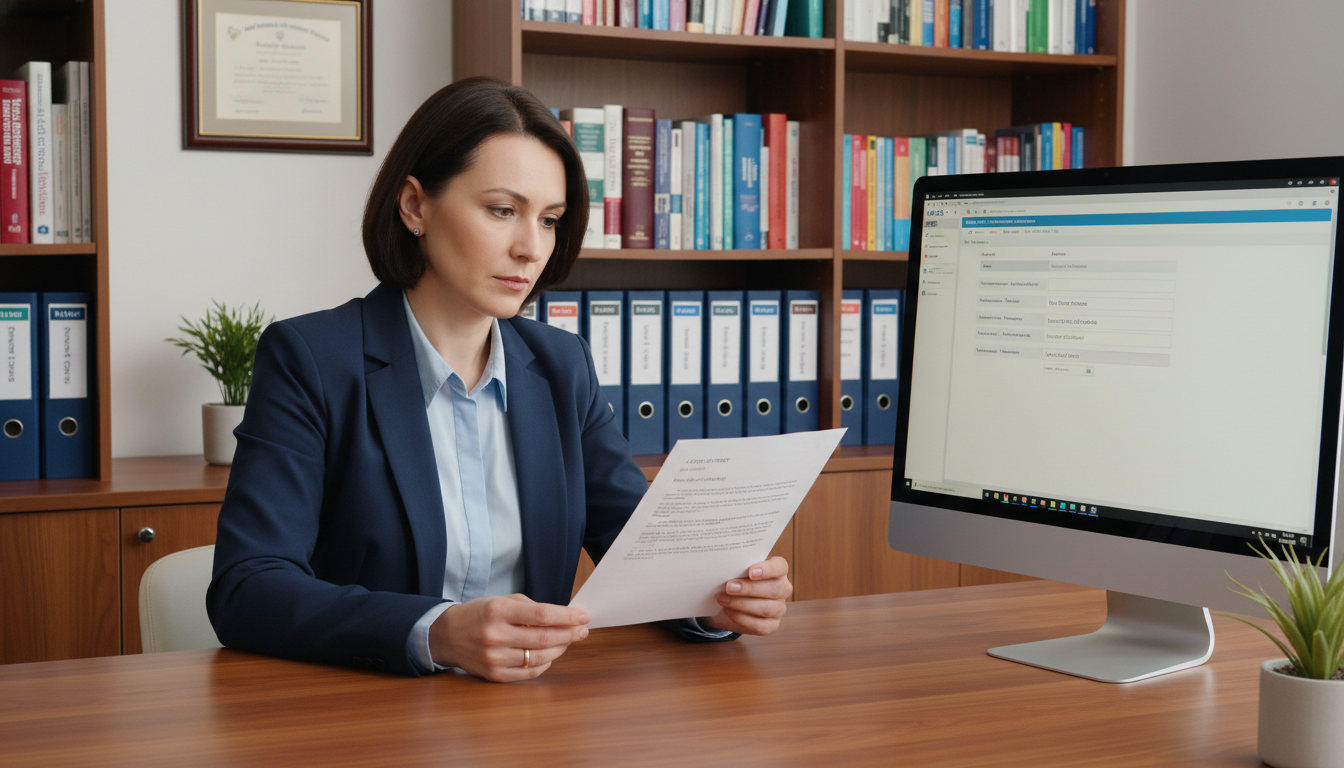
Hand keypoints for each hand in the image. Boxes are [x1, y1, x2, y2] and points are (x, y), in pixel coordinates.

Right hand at [428, 594, 588, 681]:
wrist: (446, 635)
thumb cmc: (479, 614)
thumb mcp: (501, 600)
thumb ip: (530, 607)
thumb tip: (563, 616)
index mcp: (498, 611)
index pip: (542, 615)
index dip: (567, 617)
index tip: (583, 616)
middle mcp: (495, 635)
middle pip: (544, 638)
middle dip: (569, 634)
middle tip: (582, 630)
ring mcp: (494, 658)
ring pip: (539, 658)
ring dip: (560, 649)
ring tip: (568, 641)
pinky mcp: (493, 674)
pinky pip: (528, 673)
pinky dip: (544, 665)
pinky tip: (550, 655)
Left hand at [706, 556, 790, 635]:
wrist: (731, 602)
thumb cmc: (737, 580)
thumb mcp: (738, 570)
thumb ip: (738, 568)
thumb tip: (725, 568)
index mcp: (778, 570)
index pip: (780, 567)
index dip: (767, 569)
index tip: (750, 572)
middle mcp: (783, 589)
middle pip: (774, 589)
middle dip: (749, 589)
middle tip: (729, 587)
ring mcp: (779, 608)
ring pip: (766, 608)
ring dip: (741, 604)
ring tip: (723, 599)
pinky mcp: (772, 625)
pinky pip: (760, 625)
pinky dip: (741, 618)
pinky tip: (728, 611)